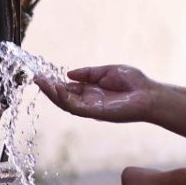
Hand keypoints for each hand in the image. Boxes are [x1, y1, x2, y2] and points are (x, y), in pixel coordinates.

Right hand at [35, 64, 155, 122]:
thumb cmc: (134, 82)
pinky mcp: (95, 113)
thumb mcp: (107, 71)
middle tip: (36, 78)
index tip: (42, 75)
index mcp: (91, 91)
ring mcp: (91, 108)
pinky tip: (56, 89)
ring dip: (52, 94)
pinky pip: (75, 107)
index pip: (68, 88)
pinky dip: (64, 99)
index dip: (55, 83)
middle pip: (63, 97)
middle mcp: (89, 101)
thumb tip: (68, 75)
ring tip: (40, 82)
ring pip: (66, 104)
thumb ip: (88, 73)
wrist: (149, 95)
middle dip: (49, 88)